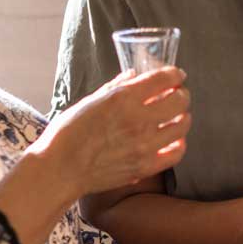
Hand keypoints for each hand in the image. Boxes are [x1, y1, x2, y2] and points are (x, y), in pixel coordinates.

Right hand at [37, 66, 190, 197]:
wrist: (60, 169)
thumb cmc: (68, 133)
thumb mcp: (90, 101)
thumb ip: (116, 86)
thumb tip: (134, 75)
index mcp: (123, 98)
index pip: (165, 78)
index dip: (175, 74)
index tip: (176, 76)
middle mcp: (138, 119)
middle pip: (180, 101)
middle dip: (181, 94)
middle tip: (176, 95)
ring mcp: (144, 145)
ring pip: (182, 126)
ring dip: (182, 117)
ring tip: (176, 117)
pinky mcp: (144, 166)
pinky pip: (176, 153)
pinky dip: (178, 144)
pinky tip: (172, 140)